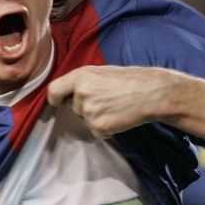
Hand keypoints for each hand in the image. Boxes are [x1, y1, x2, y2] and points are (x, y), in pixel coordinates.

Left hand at [47, 65, 181, 136]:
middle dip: (85, 107)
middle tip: (106, 100)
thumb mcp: (101, 72)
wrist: (151, 93)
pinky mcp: (98, 128)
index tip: (57, 102)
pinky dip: (106, 129)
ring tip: (115, 107)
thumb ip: (83, 81)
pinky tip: (118, 117)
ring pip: (85, 120)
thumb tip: (68, 93)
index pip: (54, 91)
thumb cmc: (130, 80)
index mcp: (80, 76)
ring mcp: (88, 112)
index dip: (54, 99)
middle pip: (73, 107)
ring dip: (97, 118)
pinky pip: (96, 132)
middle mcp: (80, 94)